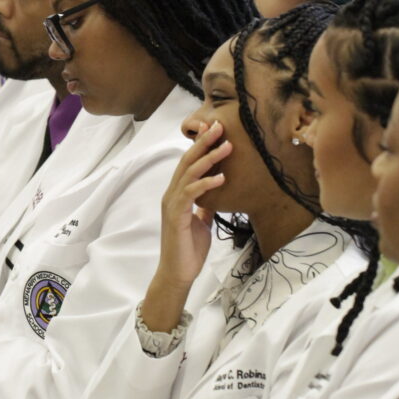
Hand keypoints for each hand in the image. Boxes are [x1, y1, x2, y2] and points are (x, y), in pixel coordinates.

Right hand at [142, 120, 230, 331]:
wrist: (178, 273)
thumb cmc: (189, 249)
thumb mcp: (201, 222)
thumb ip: (204, 206)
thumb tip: (213, 195)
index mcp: (178, 194)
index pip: (188, 163)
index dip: (201, 144)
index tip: (215, 128)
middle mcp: (172, 194)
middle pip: (187, 161)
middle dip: (204, 142)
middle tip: (219, 125)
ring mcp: (172, 204)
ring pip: (189, 174)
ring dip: (208, 158)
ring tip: (226, 146)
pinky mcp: (176, 217)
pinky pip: (190, 195)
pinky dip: (205, 184)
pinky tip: (220, 177)